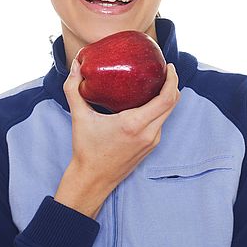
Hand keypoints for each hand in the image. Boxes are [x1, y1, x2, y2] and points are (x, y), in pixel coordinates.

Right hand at [54, 58, 179, 217]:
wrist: (93, 180)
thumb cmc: (86, 150)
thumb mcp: (79, 117)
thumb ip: (74, 89)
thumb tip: (75, 66)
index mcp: (134, 124)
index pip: (166, 99)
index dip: (172, 80)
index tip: (169, 66)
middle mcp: (148, 133)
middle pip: (172, 103)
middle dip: (173, 84)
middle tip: (165, 69)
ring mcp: (152, 141)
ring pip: (168, 113)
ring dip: (167, 96)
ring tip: (157, 81)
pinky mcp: (151, 146)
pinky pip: (161, 122)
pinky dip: (160, 108)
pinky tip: (148, 100)